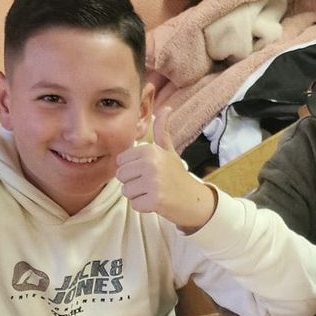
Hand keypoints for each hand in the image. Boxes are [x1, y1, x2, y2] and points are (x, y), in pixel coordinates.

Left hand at [115, 115, 216, 231]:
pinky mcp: (155, 200)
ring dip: (137, 195)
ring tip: (153, 191)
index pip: (121, 161)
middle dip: (132, 182)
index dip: (131, 169)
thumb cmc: (177, 175)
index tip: (147, 171)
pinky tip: (156, 201)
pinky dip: (144, 206)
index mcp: (150, 150)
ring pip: (126, 191)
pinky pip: (135, 204)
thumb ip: (162, 131)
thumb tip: (166, 109)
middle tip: (150, 183)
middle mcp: (151, 163)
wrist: (194, 199)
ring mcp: (153, 182)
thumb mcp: (169, 151)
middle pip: (121, 176)